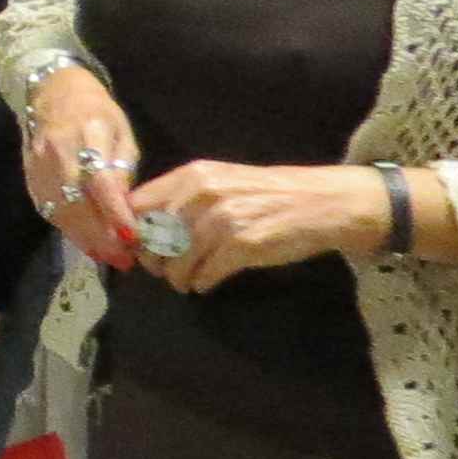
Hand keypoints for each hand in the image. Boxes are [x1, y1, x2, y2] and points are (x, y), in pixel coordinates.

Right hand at [20, 61, 142, 268]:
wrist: (50, 92)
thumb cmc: (96, 112)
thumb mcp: (121, 133)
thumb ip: (122, 170)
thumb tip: (127, 210)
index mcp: (88, 133)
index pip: (101, 180)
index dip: (115, 212)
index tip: (133, 238)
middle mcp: (58, 151)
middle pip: (76, 203)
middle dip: (100, 236)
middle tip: (123, 259)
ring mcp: (38, 166)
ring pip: (60, 212)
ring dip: (85, 239)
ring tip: (109, 258)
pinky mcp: (29, 178)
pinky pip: (49, 211)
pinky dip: (70, 231)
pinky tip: (88, 244)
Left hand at [126, 161, 388, 293]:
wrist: (325, 202)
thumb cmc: (269, 194)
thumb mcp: (221, 182)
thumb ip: (183, 198)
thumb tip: (143, 227)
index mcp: (192, 175)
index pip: (138, 204)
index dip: (132, 230)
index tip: (136, 247)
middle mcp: (203, 194)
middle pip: (153, 236)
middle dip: (154, 259)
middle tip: (163, 270)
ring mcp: (223, 219)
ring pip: (176, 260)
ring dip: (177, 277)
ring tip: (185, 281)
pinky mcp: (243, 245)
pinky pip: (205, 273)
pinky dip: (201, 282)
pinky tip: (206, 283)